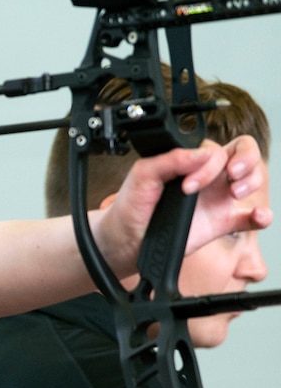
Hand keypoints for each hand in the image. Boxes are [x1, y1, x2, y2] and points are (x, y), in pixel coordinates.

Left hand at [95, 136, 270, 274]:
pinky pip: (250, 218)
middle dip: (245, 161)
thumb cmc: (131, 204)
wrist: (126, 239)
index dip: (210, 161)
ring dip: (253, 181)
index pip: (215, 148)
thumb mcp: (142, 175)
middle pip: (243, 155)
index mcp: (188, 162)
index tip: (190, 183)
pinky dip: (261, 216)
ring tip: (235, 194)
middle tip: (230, 177)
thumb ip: (169, 160)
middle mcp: (206, 178)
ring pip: (252, 180)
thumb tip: (200, 153)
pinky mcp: (220, 223)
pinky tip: (258, 216)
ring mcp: (216, 200)